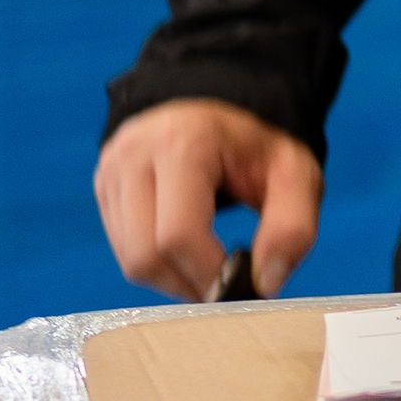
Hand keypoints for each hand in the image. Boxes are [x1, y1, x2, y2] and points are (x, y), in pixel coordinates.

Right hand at [95, 99, 322, 301]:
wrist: (219, 113)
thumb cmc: (257, 147)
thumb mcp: (296, 175)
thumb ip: (293, 227)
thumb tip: (265, 284)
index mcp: (184, 141)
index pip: (179, 234)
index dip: (210, 275)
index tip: (242, 286)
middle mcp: (135, 152)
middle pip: (146, 255)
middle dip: (189, 285)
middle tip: (224, 288)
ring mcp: (113, 169)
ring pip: (130, 260)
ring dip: (172, 280)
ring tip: (208, 269)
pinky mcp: (104, 186)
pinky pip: (122, 249)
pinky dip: (156, 265)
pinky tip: (185, 252)